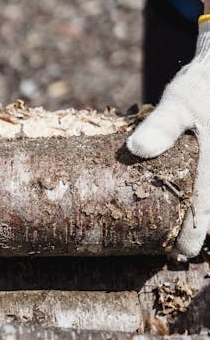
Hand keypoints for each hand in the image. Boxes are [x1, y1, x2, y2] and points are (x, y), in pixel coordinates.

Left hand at [127, 20, 209, 258]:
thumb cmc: (202, 84)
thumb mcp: (180, 100)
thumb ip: (162, 126)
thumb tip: (137, 150)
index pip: (206, 205)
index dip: (194, 233)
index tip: (181, 254)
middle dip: (199, 231)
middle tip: (180, 255)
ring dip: (206, 217)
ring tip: (188, 243)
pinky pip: (209, 185)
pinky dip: (205, 201)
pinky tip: (198, 215)